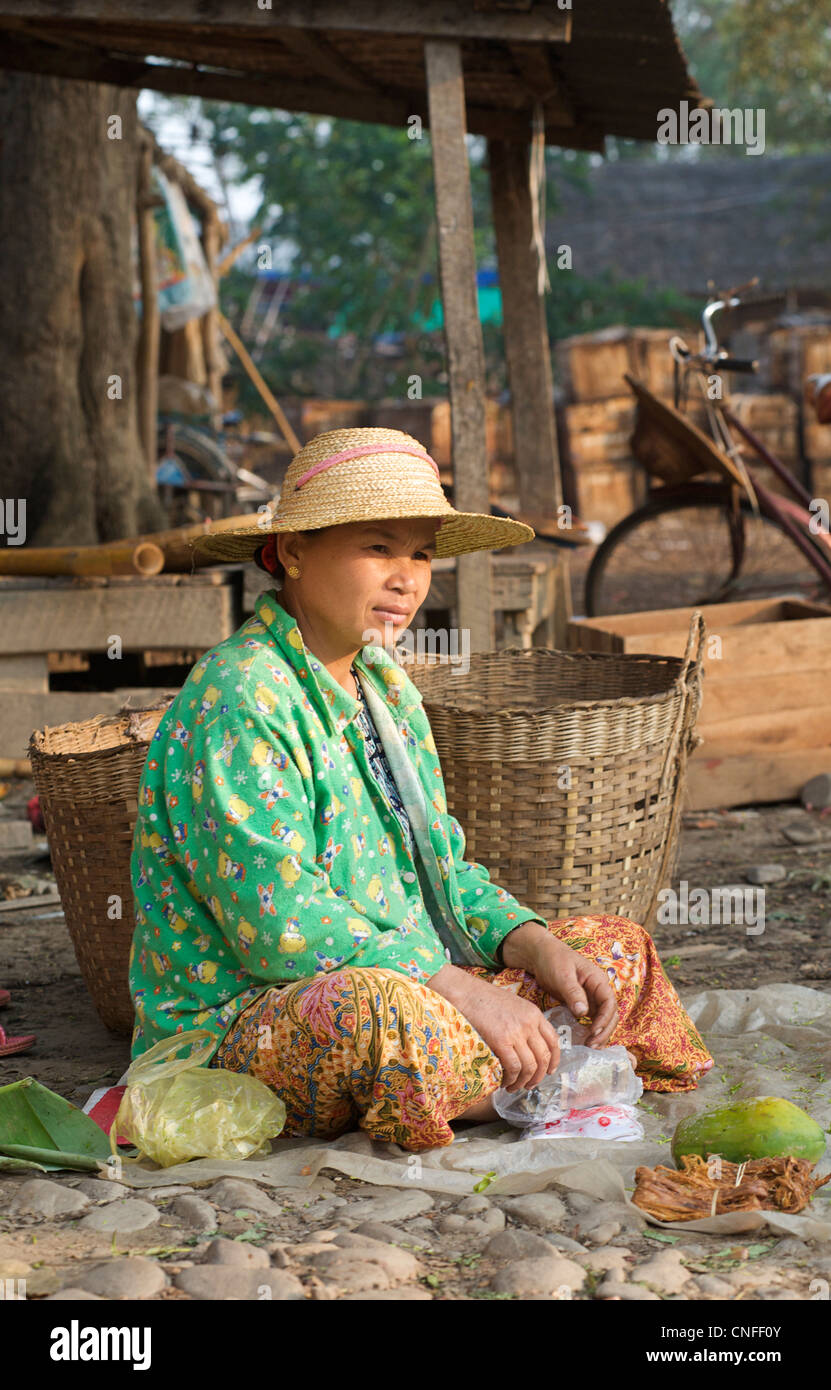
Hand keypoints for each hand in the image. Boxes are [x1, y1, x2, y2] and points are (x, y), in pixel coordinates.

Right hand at [428, 964, 560, 1092]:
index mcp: (534, 1013)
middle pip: (543, 1057)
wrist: (466, 993)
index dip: (553, 1060)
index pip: (553, 1041)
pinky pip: (513, 1067)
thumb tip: (528, 1047)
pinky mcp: (501, 1041)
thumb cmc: (485, 999)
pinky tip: (504, 1082)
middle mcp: (529, 1023)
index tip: (549, 1071)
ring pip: (530, 1066)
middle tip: (530, 1084)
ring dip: (523, 1081)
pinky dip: (511, 1079)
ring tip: (514, 1086)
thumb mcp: (514, 1006)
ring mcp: (516, 1032)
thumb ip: (525, 1022)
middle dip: (538, 1076)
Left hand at [502, 925, 618, 1048]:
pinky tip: (584, 1041)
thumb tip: (583, 1013)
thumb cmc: (553, 959)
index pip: (609, 1002)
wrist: (540, 954)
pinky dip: (590, 1030)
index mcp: (598, 980)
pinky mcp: (581, 1003)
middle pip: (610, 1014)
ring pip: (602, 1018)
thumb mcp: (562, 975)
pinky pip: (591, 1019)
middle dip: (605, 1030)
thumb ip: (573, 993)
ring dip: (600, 1033)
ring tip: (591, 1047)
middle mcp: (598, 990)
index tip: (594, 1031)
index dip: (605, 1019)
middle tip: (593, 1045)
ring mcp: (591, 997)